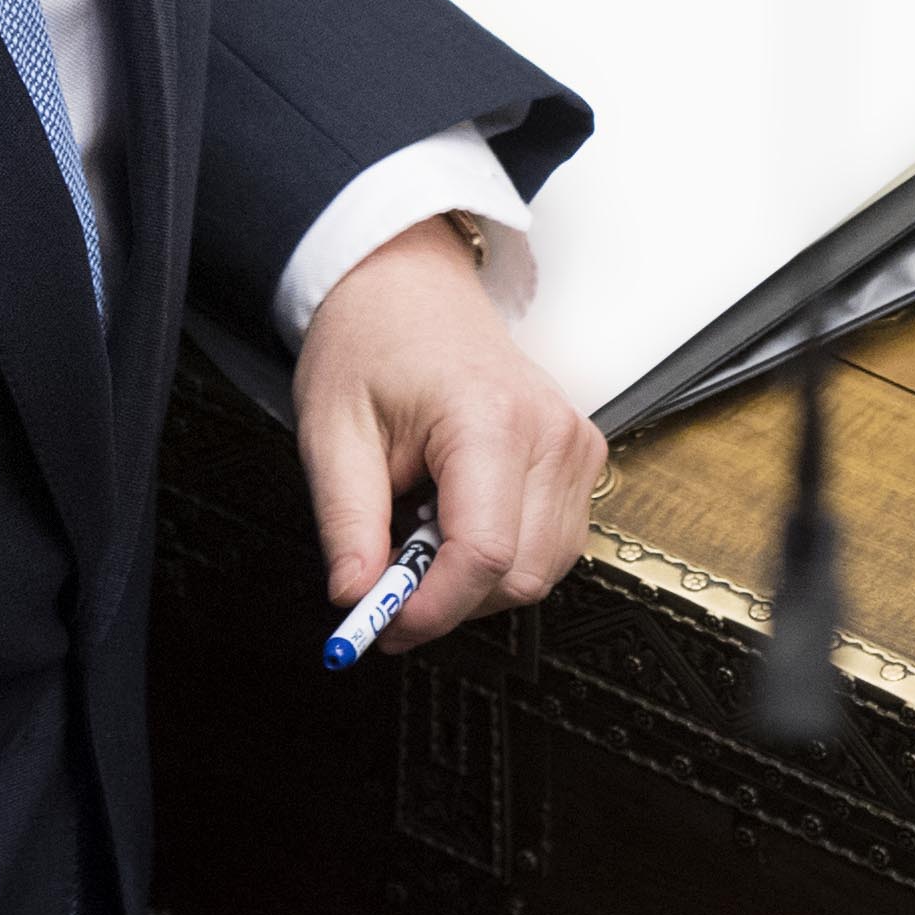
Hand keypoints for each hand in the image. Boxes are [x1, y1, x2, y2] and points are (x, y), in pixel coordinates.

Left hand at [294, 217, 599, 647]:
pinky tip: (455, 517)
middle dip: (450, 599)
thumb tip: (357, 599)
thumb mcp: (333, 433)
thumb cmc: (373, 343)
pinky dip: (502, 555)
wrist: (409, 288)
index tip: (382, 626)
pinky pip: (553, 544)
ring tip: (421, 527)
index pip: (483, 554)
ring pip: (543, 570)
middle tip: (388, 580)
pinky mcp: (581, 456)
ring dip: (476, 579)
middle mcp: (551, 432)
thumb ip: (348, 525)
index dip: (430, 608)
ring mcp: (575, 444)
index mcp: (490, 419)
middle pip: (520, 575)